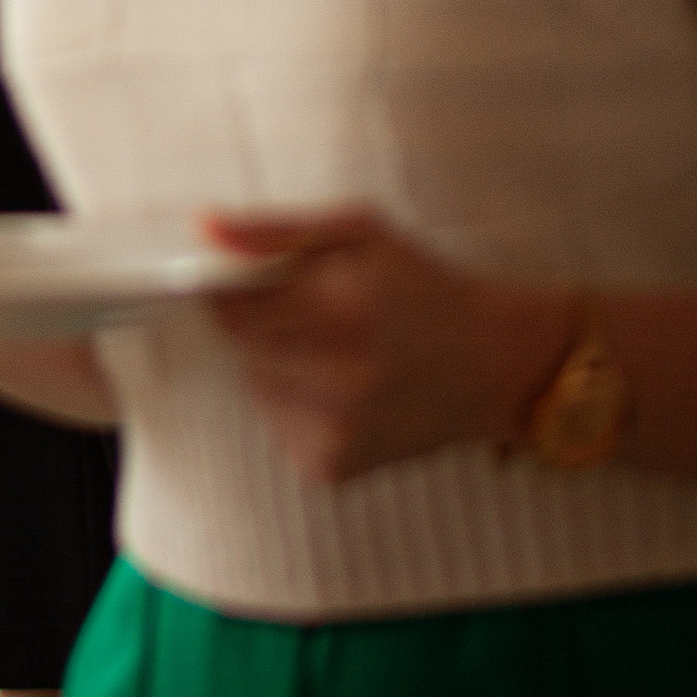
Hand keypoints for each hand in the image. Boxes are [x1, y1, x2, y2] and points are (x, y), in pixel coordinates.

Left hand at [204, 207, 572, 485]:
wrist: (494, 365)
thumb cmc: (422, 286)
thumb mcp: (359, 233)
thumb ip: (276, 231)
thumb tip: (202, 228)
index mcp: (338, 315)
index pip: (230, 308)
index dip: (240, 291)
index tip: (270, 284)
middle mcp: (333, 382)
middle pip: (241, 348)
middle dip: (265, 326)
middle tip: (321, 317)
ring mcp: (331, 433)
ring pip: (258, 387)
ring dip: (280, 367)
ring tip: (343, 355)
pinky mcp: (329, 467)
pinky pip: (281, 425)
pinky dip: (300, 406)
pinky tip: (350, 393)